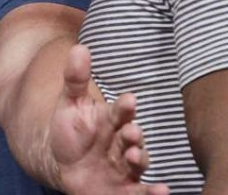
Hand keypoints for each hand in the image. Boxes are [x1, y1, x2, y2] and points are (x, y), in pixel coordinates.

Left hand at [46, 45, 167, 194]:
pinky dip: (152, 193)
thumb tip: (79, 47)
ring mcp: (126, 167)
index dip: (125, 106)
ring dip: (140, 158)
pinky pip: (141, 192)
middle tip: (131, 131)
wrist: (65, 165)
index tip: (128, 100)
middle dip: (133, 135)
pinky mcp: (125, 189)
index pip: (121, 111)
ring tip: (135, 155)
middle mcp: (123, 142)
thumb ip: (75, 78)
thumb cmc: (72, 131)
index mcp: (112, 120)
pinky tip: (162, 191)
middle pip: (132, 137)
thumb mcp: (70, 104)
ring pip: (138, 163)